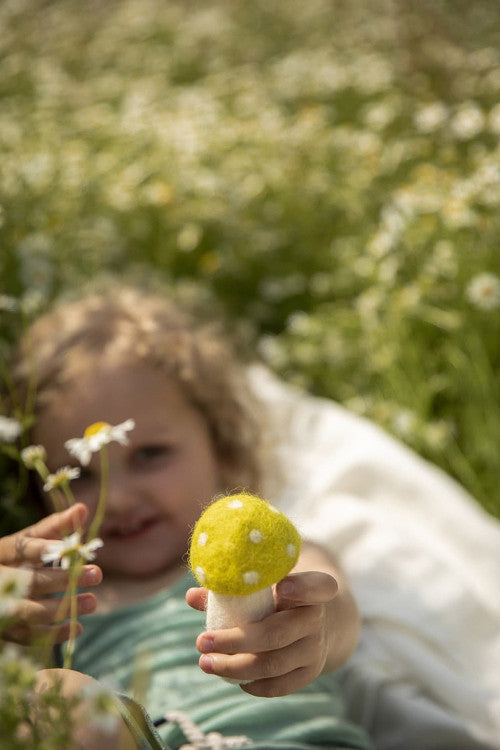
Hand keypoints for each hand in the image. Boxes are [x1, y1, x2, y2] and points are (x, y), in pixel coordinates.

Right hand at [0, 504, 101, 644]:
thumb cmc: (14, 560)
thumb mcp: (28, 540)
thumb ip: (54, 527)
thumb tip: (82, 508)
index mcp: (3, 552)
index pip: (23, 548)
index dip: (47, 548)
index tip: (74, 547)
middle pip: (29, 581)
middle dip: (63, 579)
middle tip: (97, 573)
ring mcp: (0, 607)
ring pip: (29, 612)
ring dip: (62, 608)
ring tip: (93, 602)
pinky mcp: (5, 630)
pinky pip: (28, 636)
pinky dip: (53, 634)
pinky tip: (77, 627)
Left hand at [186, 571, 337, 696]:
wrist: (313, 622)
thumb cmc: (278, 595)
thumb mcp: (264, 585)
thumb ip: (232, 588)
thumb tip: (192, 596)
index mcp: (313, 588)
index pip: (317, 586)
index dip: (302, 587)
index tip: (281, 586)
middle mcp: (318, 618)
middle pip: (276, 634)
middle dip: (234, 641)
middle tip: (201, 642)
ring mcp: (316, 648)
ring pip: (273, 664)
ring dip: (234, 667)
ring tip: (205, 663)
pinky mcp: (310, 672)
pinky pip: (279, 685)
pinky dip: (253, 684)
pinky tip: (232, 678)